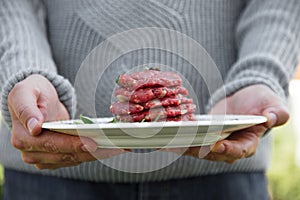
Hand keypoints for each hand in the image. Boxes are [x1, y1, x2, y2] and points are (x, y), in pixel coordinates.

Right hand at [8, 74, 123, 168]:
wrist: (38, 100)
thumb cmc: (32, 92)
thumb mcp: (24, 92)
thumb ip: (26, 108)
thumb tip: (35, 127)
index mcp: (23, 137)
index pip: (52, 144)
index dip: (72, 144)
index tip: (92, 143)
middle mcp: (31, 153)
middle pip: (67, 155)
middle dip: (93, 151)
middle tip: (116, 146)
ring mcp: (44, 158)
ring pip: (75, 159)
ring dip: (98, 154)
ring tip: (119, 147)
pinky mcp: (55, 159)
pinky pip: (77, 158)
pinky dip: (94, 154)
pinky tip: (110, 148)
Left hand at [162, 84, 288, 162]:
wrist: (246, 99)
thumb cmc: (262, 102)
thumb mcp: (272, 104)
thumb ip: (276, 112)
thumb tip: (270, 117)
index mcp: (248, 143)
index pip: (238, 150)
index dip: (228, 149)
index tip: (216, 144)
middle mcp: (229, 147)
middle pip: (212, 153)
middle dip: (196, 149)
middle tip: (181, 143)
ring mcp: (215, 144)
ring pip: (197, 149)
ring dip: (182, 146)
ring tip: (166, 140)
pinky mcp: (203, 137)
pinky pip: (190, 140)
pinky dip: (178, 139)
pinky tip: (164, 134)